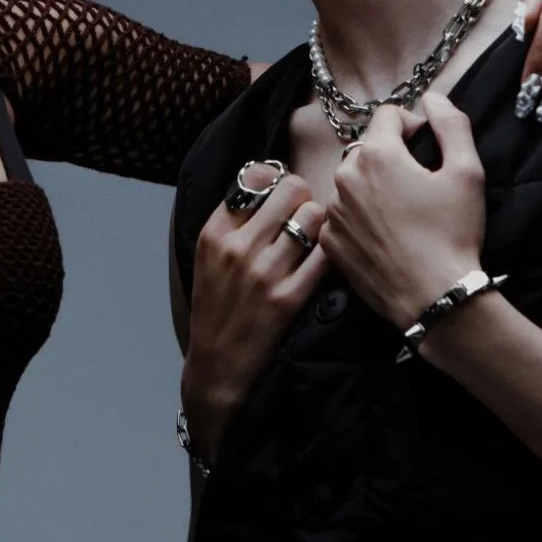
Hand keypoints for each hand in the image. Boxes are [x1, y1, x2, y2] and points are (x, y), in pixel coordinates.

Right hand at [181, 167, 327, 459]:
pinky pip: (325, 256)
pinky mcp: (288, 299)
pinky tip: (327, 259)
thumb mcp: (209, 256)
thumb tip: (269, 177)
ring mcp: (263, 273)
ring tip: (317, 238)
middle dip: (305, 197)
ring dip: (322, 223)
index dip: (278, 180)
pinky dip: (332, 251)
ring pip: (313, 216)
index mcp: (215, 232)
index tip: (283, 194)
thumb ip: (234, 219)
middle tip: (306, 215)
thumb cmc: (218, 306)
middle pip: (291, 189)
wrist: (218, 365)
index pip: (256, 177)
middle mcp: (237, 247)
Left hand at [319, 90, 486, 331]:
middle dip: (391, 156)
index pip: (387, 115)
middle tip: (420, 185)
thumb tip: (433, 98)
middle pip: (367, 148)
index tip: (429, 149)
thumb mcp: (467, 172)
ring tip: (404, 213)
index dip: (412, 125)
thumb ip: (451, 124)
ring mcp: (333, 212)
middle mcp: (344, 177)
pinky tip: (387, 235)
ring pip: (352, 182)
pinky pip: (342, 215)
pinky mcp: (330, 242)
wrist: (435, 298)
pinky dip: (360, 217)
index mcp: (376, 154)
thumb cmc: (453, 233)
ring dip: (373, 187)